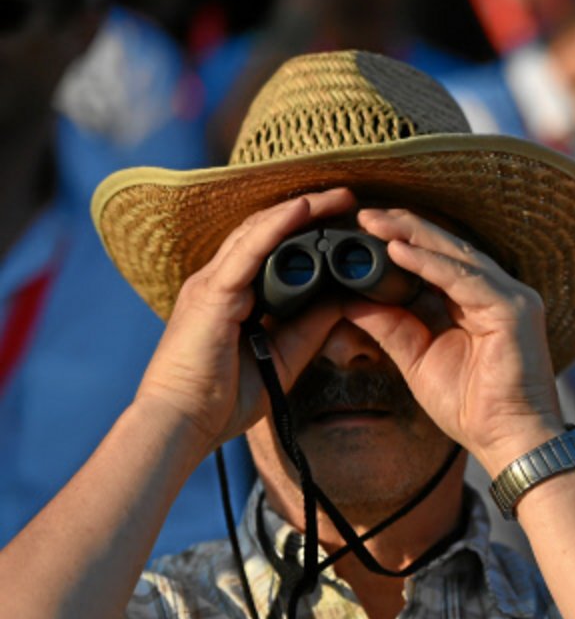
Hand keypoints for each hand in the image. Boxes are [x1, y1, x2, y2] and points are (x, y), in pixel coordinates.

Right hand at [134, 189, 352, 451]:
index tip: (343, 224)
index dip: (304, 233)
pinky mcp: (212, 293)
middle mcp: (220, 282)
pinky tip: (302, 209)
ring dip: (300, 209)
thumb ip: (309, 327)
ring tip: (336, 196)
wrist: (182, 423)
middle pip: (266, 232)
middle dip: (308, 212)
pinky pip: (249, 250)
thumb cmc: (222, 399)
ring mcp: (212, 283)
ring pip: (259, 231)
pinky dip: (277, 226)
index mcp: (232, 297)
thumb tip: (344, 301)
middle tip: (347, 198)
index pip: (271, 251)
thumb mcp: (283, 356)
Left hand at [343, 208, 565, 475]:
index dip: (402, 241)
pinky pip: (465, 279)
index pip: (438, 260)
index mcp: (479, 303)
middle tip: (363, 214)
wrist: (508, 441)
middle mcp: (499, 292)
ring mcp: (511, 298)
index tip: (361, 230)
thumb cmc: (472, 408)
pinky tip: (398, 252)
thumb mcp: (417, 359)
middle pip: (447, 249)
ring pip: (456, 256)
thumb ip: (390, 326)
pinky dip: (430, 264)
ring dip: (413, 236)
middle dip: (404, 228)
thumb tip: (349, 299)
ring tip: (375, 223)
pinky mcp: (514, 309)